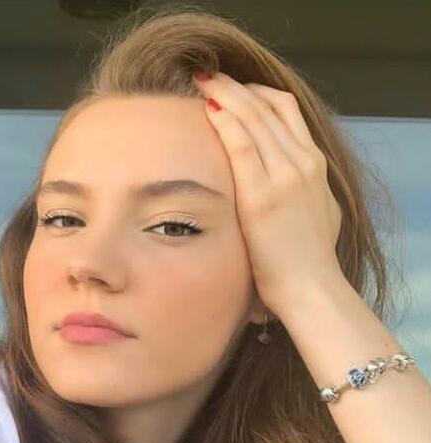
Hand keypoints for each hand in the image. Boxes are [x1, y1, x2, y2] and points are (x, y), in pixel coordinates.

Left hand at [192, 71, 343, 316]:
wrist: (312, 288)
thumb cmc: (309, 261)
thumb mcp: (319, 213)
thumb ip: (305, 191)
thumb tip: (288, 185)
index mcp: (315, 165)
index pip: (285, 110)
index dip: (256, 93)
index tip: (233, 90)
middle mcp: (302, 162)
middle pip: (267, 105)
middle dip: (235, 85)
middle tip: (209, 76)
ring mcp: (284, 176)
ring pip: (253, 116)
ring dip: (225, 93)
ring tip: (200, 81)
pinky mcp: (262, 195)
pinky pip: (241, 144)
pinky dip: (224, 120)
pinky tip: (205, 108)